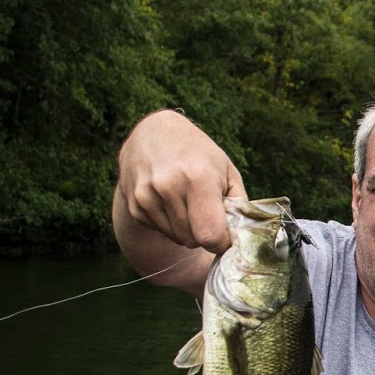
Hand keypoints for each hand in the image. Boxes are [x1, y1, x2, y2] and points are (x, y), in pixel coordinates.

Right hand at [115, 110, 246, 255]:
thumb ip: (239, 205)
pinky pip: (162, 231)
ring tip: (188, 201)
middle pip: (195, 240)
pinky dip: (171, 223)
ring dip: (188, 229)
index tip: (227, 233)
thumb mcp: (227, 171)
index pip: (211, 235)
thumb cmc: (199, 153)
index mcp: (198, 179)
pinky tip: (170, 200)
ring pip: (179, 239)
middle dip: (206, 232)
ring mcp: (146, 197)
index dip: (223, 241)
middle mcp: (168, 188)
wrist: (154, 133)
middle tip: (206, 209)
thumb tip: (239, 236)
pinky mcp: (134, 206)